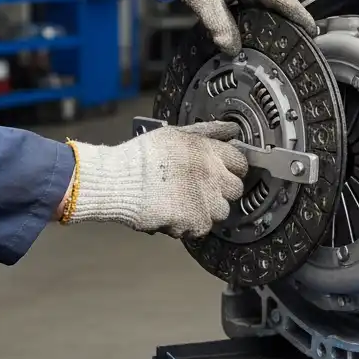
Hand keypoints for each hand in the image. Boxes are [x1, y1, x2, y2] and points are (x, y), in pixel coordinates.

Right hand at [60, 121, 248, 237]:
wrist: (118, 181)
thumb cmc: (141, 156)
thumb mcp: (175, 134)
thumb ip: (207, 132)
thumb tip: (231, 129)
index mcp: (207, 150)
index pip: (240, 162)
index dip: (231, 169)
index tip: (220, 174)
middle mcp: (211, 173)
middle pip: (235, 189)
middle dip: (220, 191)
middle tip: (200, 191)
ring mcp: (205, 198)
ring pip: (222, 212)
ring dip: (206, 210)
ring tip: (184, 203)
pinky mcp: (195, 220)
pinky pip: (202, 228)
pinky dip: (190, 226)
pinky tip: (174, 215)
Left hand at [149, 0, 315, 53]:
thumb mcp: (202, 0)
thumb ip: (219, 25)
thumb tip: (233, 50)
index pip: (287, 0)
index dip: (301, 19)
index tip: (313, 34)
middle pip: (282, 3)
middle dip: (279, 24)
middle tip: (272, 47)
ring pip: (276, 0)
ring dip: (268, 16)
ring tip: (258, 34)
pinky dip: (263, 7)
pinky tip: (250, 19)